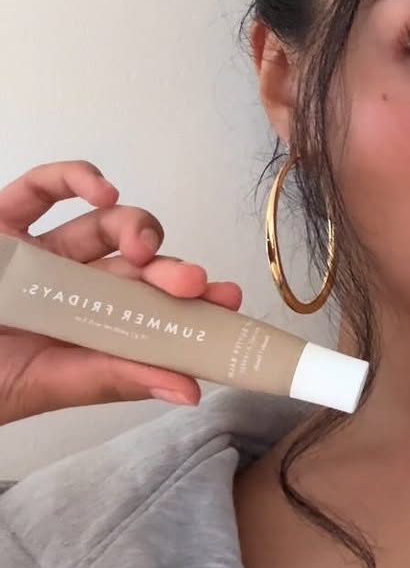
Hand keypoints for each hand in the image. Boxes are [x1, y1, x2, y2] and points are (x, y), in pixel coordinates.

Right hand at [0, 160, 243, 424]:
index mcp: (87, 331)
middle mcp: (70, 288)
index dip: (192, 302)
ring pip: (104, 224)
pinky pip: (45, 186)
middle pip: (136, 266)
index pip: (152, 312)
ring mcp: (38, 250)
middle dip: (171, 269)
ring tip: (145, 247)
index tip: (228, 301)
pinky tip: (103, 193)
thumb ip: (112, 379)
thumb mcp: (46, 384)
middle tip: (192, 282)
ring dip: (138, 228)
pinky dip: (80, 178)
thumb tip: (189, 388)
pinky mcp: (2, 218)